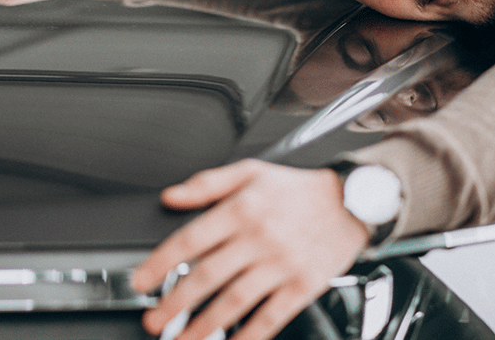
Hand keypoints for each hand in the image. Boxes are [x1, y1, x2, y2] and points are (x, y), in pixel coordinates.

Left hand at [132, 160, 369, 339]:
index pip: (190, 240)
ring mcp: (282, 264)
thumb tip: (170, 197)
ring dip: (204, 326)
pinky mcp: (303, 285)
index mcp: (241, 209)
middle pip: (207, 276)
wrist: (354, 201)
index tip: (140, 281)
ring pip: (235, 301)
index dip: (160, 263)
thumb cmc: (299, 189)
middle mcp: (259, 238)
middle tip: (154, 320)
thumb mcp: (251, 171)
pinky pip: (272, 316)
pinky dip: (250, 335)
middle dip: (175, 303)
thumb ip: (207, 183)